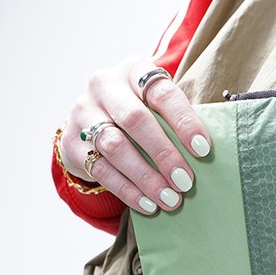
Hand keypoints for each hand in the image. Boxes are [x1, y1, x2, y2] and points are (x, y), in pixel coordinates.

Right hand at [58, 57, 211, 215]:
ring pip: (115, 147)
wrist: (89, 120)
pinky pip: (101, 170)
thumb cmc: (137, 111)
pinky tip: (147, 204)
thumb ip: (173, 119)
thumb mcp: (153, 102)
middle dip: (163, 153)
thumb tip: (204, 156)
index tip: (203, 149)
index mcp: (133, 70)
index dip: (184, 121)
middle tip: (185, 181)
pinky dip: (127, 190)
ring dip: (145, 177)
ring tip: (169, 198)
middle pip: (134, 119)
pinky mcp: (72, 142)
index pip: (161, 92)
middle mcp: (104, 86)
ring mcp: (83, 113)